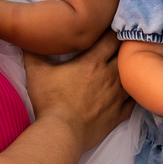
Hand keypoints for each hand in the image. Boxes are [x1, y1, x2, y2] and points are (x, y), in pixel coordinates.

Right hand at [24, 32, 131, 150]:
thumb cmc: (49, 101)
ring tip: (127, 68)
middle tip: (120, 45)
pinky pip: (134, 99)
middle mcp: (110, 75)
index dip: (112, 31)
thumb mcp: (36, 72)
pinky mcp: (120, 114)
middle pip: (126, 54)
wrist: (61, 133)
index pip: (112, 37)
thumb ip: (33, 52)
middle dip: (124, 47)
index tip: (110, 29)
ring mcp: (118, 96)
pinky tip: (130, 91)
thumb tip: (27, 38)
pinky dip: (133, 93)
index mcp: (93, 61)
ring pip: (134, 76)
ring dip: (131, 70)